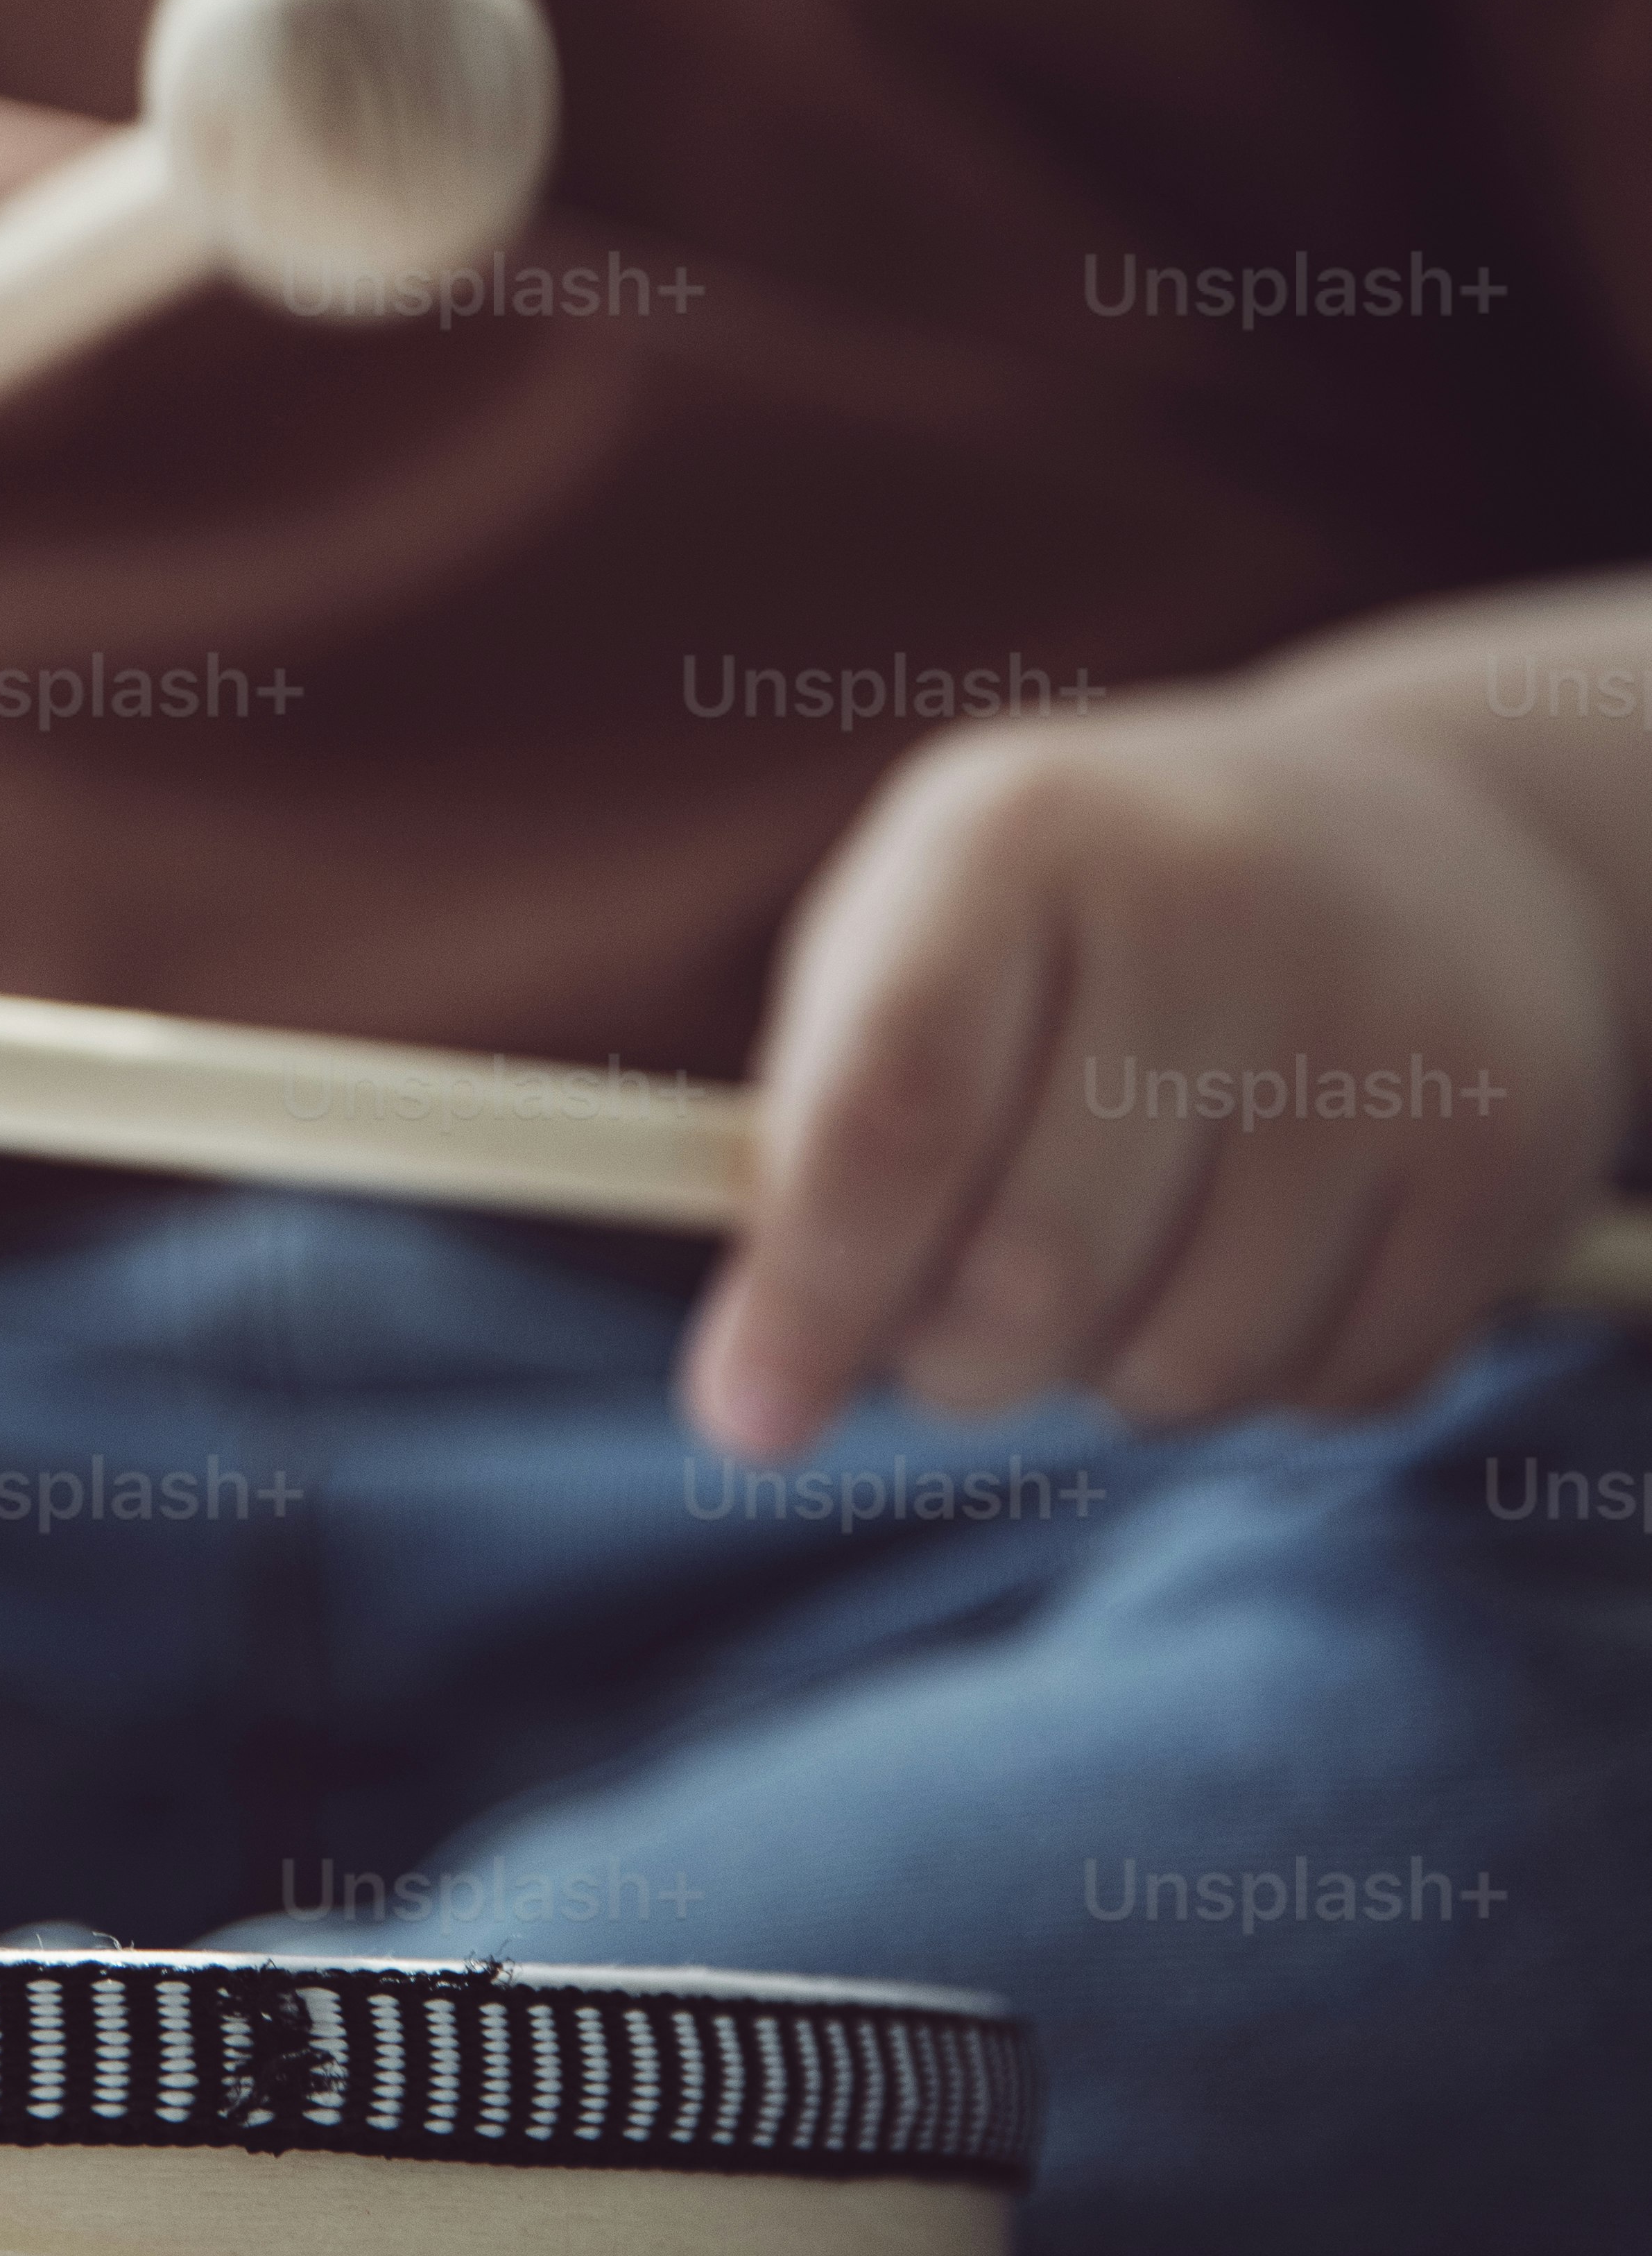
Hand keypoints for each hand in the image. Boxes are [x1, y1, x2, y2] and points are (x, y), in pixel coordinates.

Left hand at [681, 696, 1633, 1457]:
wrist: (1423, 843)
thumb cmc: (1087, 934)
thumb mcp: (920, 947)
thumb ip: (817, 1142)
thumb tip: (756, 1389)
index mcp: (1021, 836)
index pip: (896, 1112)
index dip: (810, 1295)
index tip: (748, 1419)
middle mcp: (1216, 904)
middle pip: (1033, 1273)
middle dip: (956, 1360)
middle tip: (953, 1334)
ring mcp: (1385, 1025)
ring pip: (1186, 1366)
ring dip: (1110, 1378)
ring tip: (1118, 1267)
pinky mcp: (1508, 1144)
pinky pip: (1330, 1390)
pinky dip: (1261, 1381)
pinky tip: (1260, 1258)